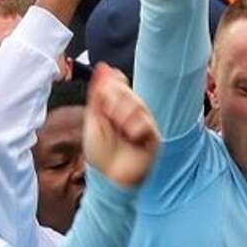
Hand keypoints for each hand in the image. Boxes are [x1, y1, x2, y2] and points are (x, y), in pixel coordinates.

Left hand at [82, 63, 159, 186]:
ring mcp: (144, 124)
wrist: (108, 178)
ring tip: (116, 125)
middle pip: (128, 92)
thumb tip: (103, 68)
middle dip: (115, 97)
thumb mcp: (93, 119)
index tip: (106, 79)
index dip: (113, 81)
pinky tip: (130, 135)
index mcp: (117, 108)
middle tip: (106, 111)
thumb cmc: (100, 153)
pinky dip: (136, 126)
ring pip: (138, 105)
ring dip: (123, 112)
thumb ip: (98, 94)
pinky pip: (147, 123)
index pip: (120, 84)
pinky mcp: (153, 137)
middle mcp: (133, 114)